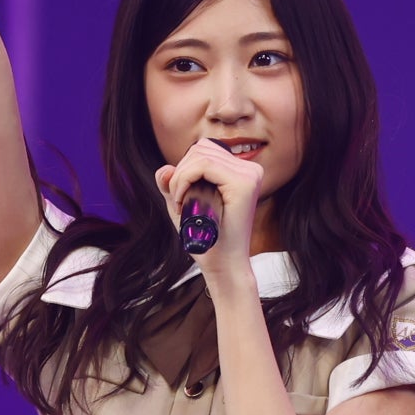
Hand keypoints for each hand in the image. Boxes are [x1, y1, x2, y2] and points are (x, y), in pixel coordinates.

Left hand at [155, 138, 265, 286]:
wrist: (223, 265)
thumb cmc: (207, 238)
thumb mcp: (184, 206)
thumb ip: (172, 186)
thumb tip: (164, 169)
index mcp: (243, 171)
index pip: (205, 149)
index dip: (184, 168)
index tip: (179, 196)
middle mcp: (251, 169)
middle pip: (202, 148)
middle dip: (180, 172)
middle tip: (178, 201)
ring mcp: (250, 175)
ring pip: (201, 155)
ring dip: (180, 177)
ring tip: (180, 202)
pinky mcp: (244, 184)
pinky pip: (204, 165)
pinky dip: (184, 179)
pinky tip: (182, 200)